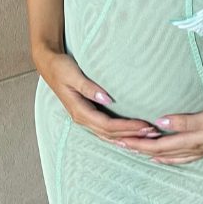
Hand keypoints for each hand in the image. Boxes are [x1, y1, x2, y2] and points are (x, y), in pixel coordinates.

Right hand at [39, 50, 160, 143]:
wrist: (49, 65)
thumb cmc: (61, 68)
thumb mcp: (73, 74)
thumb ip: (88, 87)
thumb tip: (107, 99)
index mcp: (79, 110)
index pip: (107, 125)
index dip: (127, 127)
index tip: (144, 125)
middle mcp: (82, 118)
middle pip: (110, 134)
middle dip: (131, 135)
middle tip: (153, 134)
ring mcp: (84, 118)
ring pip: (108, 135)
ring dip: (127, 137)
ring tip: (147, 138)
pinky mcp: (87, 114)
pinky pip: (104, 130)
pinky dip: (118, 135)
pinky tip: (129, 138)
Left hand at [113, 102, 202, 163]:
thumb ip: (184, 121)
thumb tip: (159, 121)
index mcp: (190, 141)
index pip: (157, 144)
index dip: (138, 142)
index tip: (120, 139)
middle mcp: (192, 148)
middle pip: (158, 151)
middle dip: (137, 148)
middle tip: (118, 144)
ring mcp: (198, 150)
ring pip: (167, 155)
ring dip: (149, 153)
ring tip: (133, 151)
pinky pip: (179, 156)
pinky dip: (166, 156)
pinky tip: (161, 156)